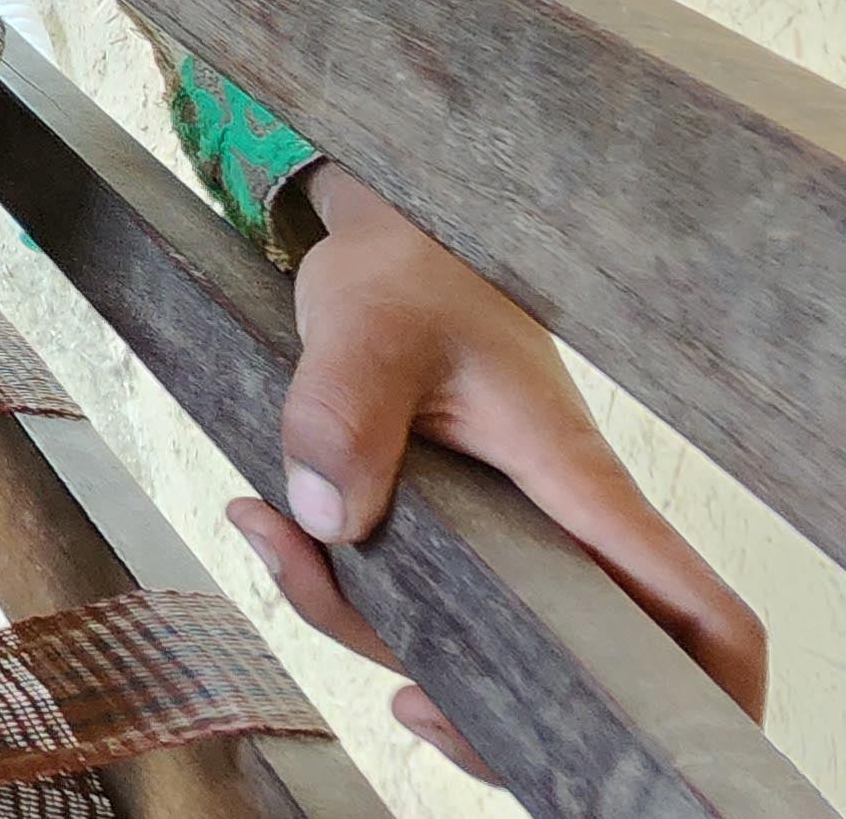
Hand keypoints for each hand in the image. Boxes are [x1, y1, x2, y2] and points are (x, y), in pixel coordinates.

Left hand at [225, 167, 764, 773]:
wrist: (380, 238)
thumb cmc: (404, 275)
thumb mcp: (366, 325)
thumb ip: (341, 413)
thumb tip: (331, 518)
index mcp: (578, 485)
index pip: (696, 609)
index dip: (716, 697)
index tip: (664, 750)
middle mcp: (552, 528)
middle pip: (564, 670)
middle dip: (485, 712)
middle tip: (403, 694)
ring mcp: (499, 537)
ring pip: (459, 641)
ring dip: (359, 622)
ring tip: (272, 535)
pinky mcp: (442, 532)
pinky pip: (404, 600)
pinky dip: (337, 590)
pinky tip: (275, 535)